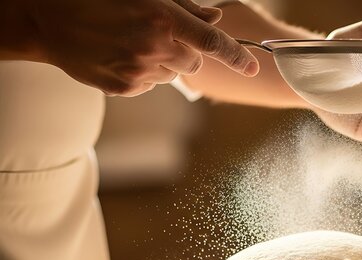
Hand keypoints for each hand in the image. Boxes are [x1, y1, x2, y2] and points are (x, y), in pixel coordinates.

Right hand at [28, 0, 258, 95]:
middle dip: (186, 51)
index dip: (237, 57)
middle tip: (159, 35)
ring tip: (133, 43)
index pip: (214, 42)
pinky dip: (144, 74)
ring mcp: (140, 71)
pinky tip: (121, 55)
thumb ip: (185, 7)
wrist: (48, 20)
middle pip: (195, 62)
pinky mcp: (125, 88)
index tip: (253, 67)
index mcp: (164, 20)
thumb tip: (216, 20)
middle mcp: (156, 48)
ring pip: (173, 74)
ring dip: (164, 62)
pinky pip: (150, 85)